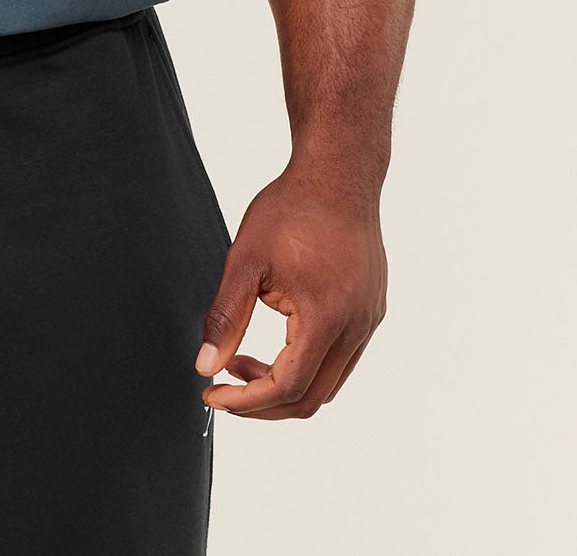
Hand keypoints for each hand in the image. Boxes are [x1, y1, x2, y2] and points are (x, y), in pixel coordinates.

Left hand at [194, 160, 387, 418]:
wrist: (338, 172)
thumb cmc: (292, 208)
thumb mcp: (246, 259)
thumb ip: (225, 317)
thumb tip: (205, 365)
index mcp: (327, 317)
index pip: (287, 386)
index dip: (246, 401)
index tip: (212, 395)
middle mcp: (357, 327)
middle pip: (312, 397)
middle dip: (263, 403)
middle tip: (224, 388)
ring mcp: (369, 320)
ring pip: (330, 382)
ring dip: (285, 384)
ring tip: (242, 362)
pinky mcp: (372, 310)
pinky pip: (342, 358)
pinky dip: (307, 364)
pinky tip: (277, 342)